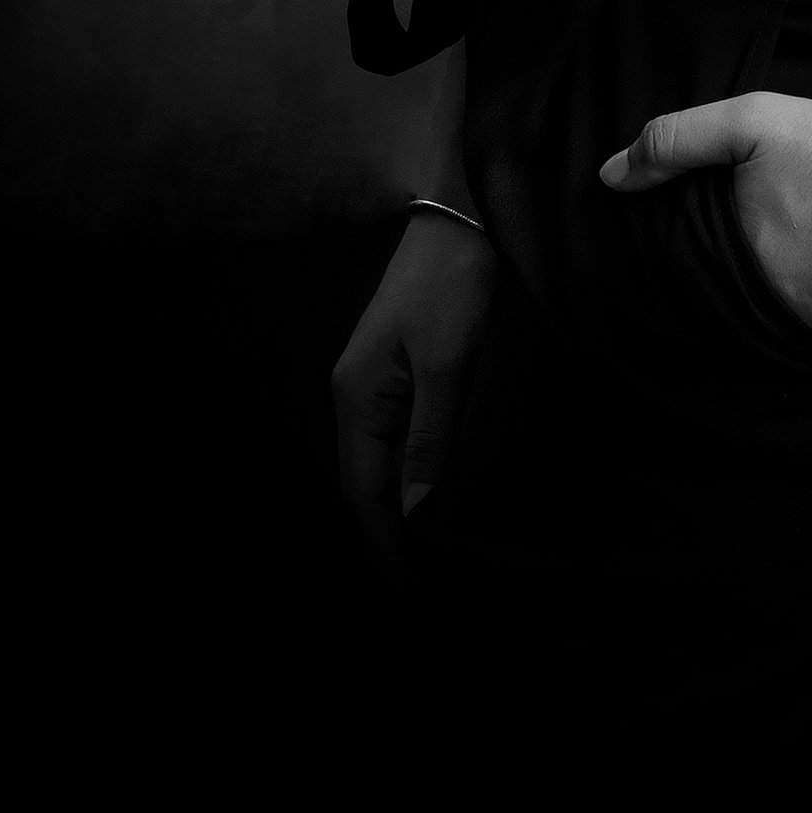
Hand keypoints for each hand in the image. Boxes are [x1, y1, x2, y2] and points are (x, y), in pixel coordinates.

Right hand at [331, 210, 499, 588]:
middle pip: (362, 489)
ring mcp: (370, 386)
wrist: (457, 214)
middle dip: (385, 544)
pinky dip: (403, 483)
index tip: (408, 598)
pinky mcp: (392, 375)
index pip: (363, 495)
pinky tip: (422, 503)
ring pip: (374, 470)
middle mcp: (354, 398)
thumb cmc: (453, 283)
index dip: (384, 549)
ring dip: (393, 518)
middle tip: (418, 597)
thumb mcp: (449, 361)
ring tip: (421, 566)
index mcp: (359, 400)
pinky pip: (390, 446)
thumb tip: (415, 512)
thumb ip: (431, 437)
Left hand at [600, 92, 811, 366]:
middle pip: (732, 312)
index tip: (704, 259)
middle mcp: (763, 314)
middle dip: (741, 290)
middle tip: (772, 258)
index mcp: (733, 261)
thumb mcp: (753, 123)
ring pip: (779, 335)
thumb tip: (609, 176)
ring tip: (805, 278)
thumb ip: (678, 141)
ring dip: (784, 312)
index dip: (695, 271)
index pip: (689, 285)